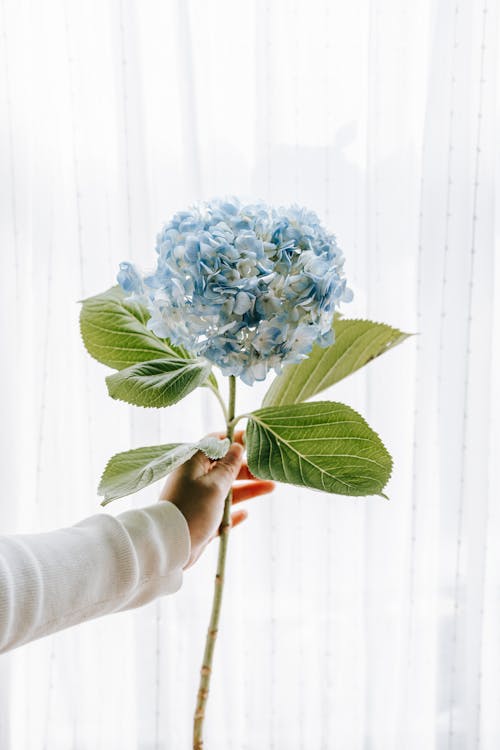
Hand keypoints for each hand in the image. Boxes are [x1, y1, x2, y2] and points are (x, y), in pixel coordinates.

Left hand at [159, 431, 274, 568]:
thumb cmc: (191, 509)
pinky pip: (222, 513)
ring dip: (248, 489)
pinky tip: (246, 514)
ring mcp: (199, 500)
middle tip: (268, 468)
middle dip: (247, 468)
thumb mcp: (214, 485)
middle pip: (226, 467)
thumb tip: (237, 446)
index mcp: (194, 464)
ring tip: (272, 486)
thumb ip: (228, 466)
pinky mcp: (202, 520)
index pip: (216, 443)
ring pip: (228, 490)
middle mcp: (196, 479)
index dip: (235, 439)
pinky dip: (234, 513)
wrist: (169, 545)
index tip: (255, 437)